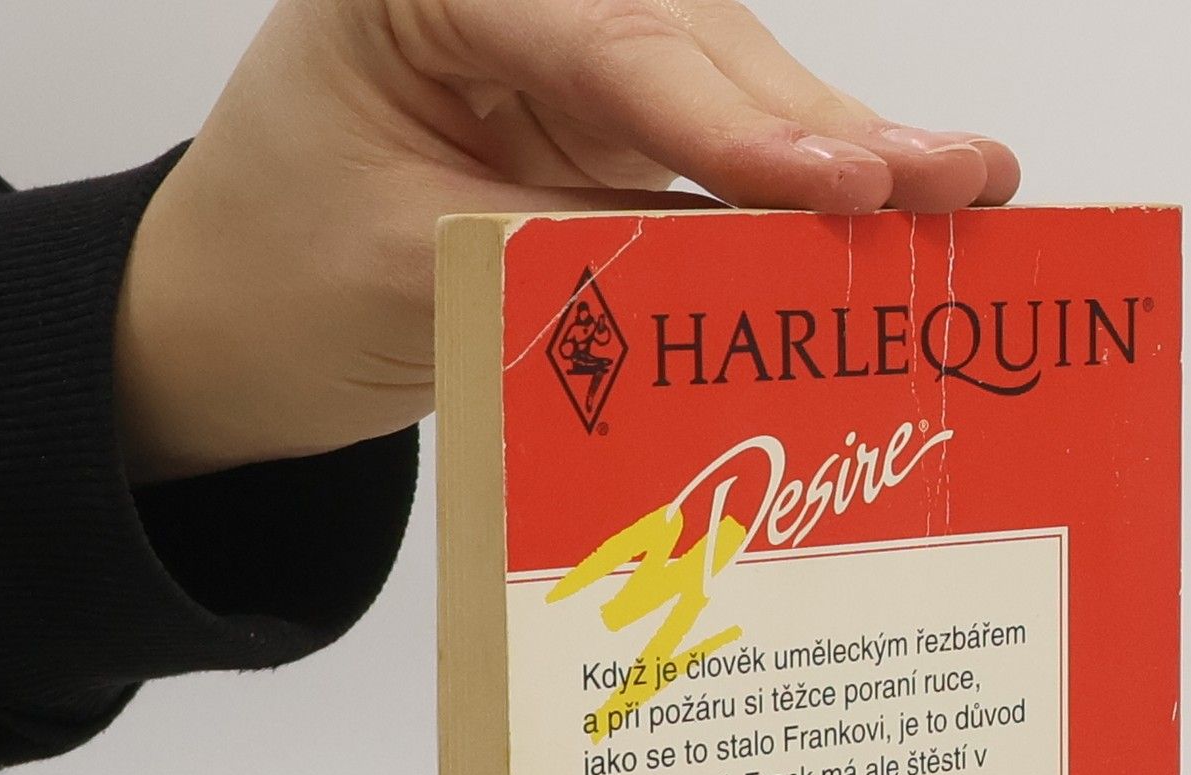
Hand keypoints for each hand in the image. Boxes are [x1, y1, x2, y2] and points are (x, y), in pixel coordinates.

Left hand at [115, 0, 1020, 482]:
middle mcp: (514, 1)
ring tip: (962, 191)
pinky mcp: (606, 133)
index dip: (734, 118)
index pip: (607, 42)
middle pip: (695, 48)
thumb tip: (739, 278)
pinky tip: (896, 205)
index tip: (839, 179)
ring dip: (842, 154)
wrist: (228, 327)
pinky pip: (718, 158)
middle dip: (823, 126)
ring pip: (729, 93)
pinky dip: (797, 198)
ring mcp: (571, 63)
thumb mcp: (410, 274)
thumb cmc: (276, 282)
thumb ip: (570, 259)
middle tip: (948, 180)